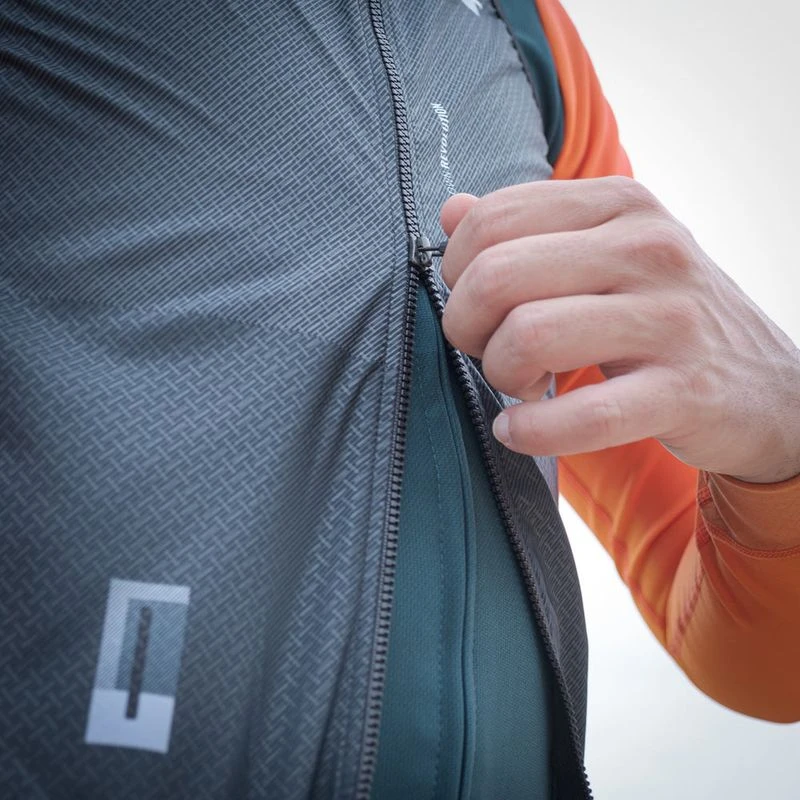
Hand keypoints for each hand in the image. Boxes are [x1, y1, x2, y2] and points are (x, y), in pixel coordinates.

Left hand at [439, 177, 799, 483]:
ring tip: (521, 385)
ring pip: (528, 336)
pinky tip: (517, 431)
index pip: (491, 220)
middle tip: (489, 350)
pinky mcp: (683, 389)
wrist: (763, 387)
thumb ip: (526, 230)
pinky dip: (531, 431)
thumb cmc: (663, 317)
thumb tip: (451, 210)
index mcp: (619, 205)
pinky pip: (584, 413)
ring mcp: (670, 317)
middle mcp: (648, 247)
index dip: (457, 271)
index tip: (477, 306)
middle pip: (496, 275)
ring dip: (501, 374)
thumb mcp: (606, 255)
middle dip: (466, 326)